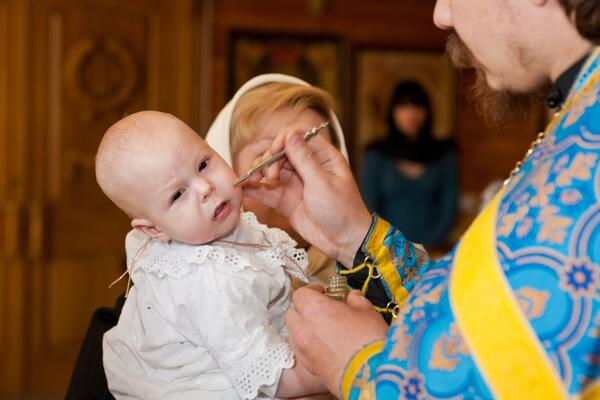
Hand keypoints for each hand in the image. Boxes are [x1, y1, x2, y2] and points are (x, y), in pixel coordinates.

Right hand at [242, 130, 371, 265]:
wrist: (344, 242)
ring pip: (272, 171)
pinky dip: (256, 189)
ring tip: (252, 182)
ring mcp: (296, 184)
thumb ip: (304, 159)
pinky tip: (243, 188)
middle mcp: (308, 167)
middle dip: (269, 160)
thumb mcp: (321, 182)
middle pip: (281, 153)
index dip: (283, 141)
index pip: (298, 137)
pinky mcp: (287, 200)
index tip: (273, 153)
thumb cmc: (342, 211)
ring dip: (260, 173)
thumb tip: (290, 134)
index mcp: (323, 157)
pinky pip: (268, 191)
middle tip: (268, 175)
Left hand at [285, 286, 388, 397]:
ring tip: (323, 330)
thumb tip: (353, 297)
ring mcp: (303, 349)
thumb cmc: (369, 342)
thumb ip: (357, 301)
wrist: (370, 375)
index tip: (322, 292)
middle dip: (304, 309)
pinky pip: (301, 350)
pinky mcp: (308, 366)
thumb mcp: (367, 312)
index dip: (311, 291)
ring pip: (294, 332)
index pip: (300, 294)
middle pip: (293, 312)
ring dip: (304, 328)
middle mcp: (303, 328)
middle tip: (322, 310)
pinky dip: (308, 345)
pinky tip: (325, 346)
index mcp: (315, 308)